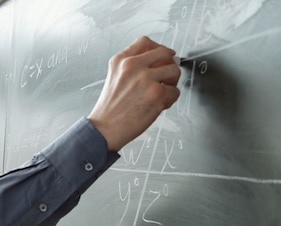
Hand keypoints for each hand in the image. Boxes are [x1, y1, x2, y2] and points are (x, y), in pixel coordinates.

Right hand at [87, 36, 180, 151]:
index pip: (145, 42)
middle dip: (168, 65)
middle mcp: (133, 66)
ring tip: (161, 93)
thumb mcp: (113, 78)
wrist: (105, 129)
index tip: (161, 58)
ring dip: (171, 83)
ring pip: (174, 71)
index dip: (157, 49)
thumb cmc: (109, 109)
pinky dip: (169, 100)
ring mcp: (146, 79)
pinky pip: (175, 92)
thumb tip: (156, 61)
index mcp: (120, 61)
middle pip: (165, 53)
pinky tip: (158, 105)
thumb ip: (130, 66)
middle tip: (164, 77)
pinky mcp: (156, 94)